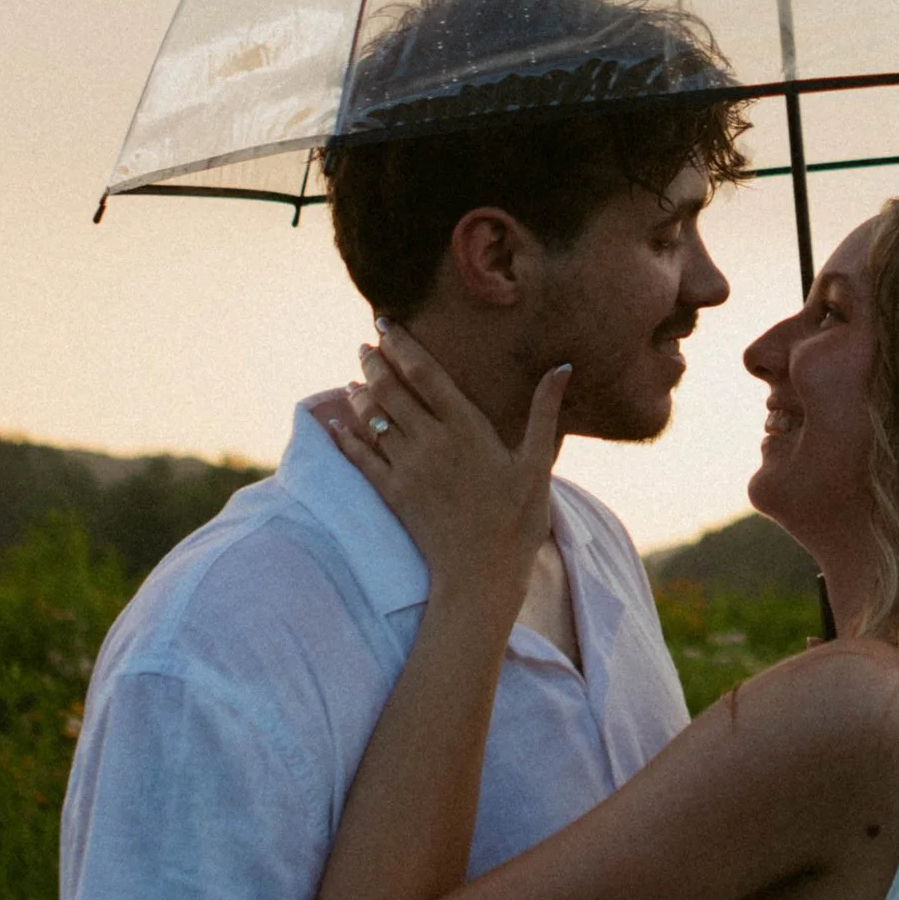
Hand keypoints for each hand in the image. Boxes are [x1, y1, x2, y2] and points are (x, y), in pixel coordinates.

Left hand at [328, 324, 567, 608]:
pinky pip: (361, 458)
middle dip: (374, 363)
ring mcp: (408, 468)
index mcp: (466, 428)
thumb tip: (561, 368)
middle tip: (365, 346)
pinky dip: (346, 437)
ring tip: (353, 380)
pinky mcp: (393, 494)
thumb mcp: (538, 464)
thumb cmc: (518, 520)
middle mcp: (431, 442)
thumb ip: (545, 413)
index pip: (425, 374)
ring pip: (373, 419)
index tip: (386, 324)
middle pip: (391, 390)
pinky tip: (336, 424)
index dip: (401, 345)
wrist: (482, 575)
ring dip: (360, 395)